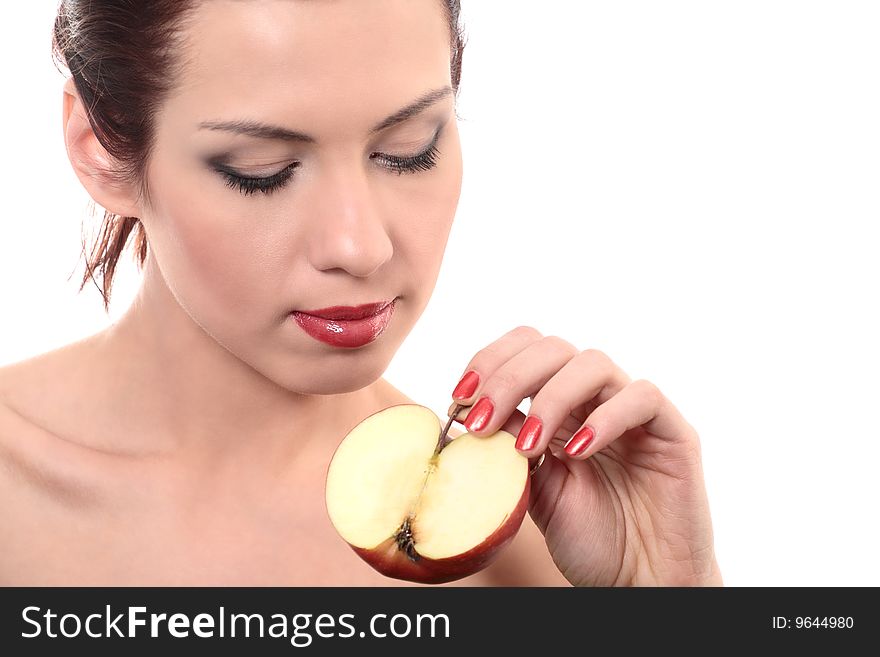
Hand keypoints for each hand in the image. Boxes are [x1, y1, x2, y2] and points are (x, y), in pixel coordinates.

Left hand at [448, 326, 721, 585]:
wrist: (639, 581)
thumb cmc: (588, 538)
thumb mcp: (532, 490)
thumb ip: (508, 447)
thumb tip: (466, 410)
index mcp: (560, 406)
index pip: (525, 350)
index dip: (489, 362)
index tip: (458, 399)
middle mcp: (595, 399)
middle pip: (552, 348)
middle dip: (508, 377)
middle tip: (481, 420)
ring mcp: (633, 411)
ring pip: (593, 363)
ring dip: (550, 399)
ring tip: (529, 446)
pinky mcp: (672, 431)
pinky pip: (642, 397)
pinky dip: (606, 417)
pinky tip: (577, 452)